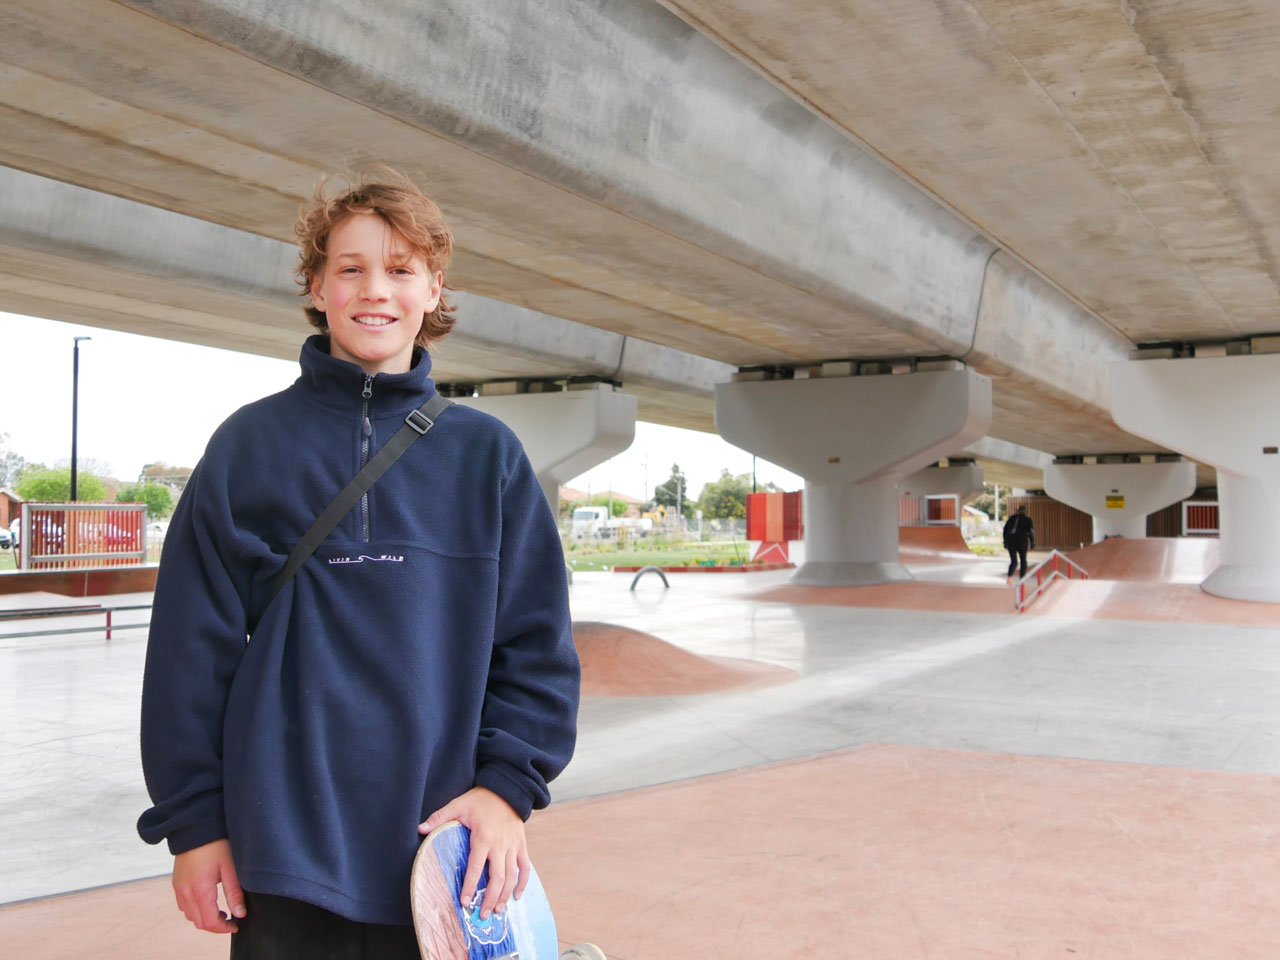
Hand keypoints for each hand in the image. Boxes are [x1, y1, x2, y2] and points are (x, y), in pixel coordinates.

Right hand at [172, 838, 244, 933]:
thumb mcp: (230, 866)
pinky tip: (208, 900)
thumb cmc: (216, 843)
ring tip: (221, 911)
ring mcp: (178, 887)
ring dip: (204, 918)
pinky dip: (195, 909)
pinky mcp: (176, 882)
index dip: (223, 928)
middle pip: (198, 922)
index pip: (209, 921)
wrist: (196, 825)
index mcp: (200, 889)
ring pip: (189, 915)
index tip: (235, 925)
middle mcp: (185, 891)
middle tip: (230, 920)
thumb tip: (240, 914)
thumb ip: (234, 892)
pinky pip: (183, 904)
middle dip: (215, 926)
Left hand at [419, 787, 529, 920]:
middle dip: (490, 899)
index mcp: (483, 837)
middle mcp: (500, 845)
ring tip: (498, 911)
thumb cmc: (481, 799)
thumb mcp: (458, 804)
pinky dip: (522, 883)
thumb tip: (420, 829)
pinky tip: (516, 896)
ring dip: (505, 895)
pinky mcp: (521, 845)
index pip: (475, 867)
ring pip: (511, 876)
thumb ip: (439, 817)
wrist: (507, 789)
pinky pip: (525, 867)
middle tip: (483, 916)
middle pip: (497, 878)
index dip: (470, 886)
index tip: (465, 902)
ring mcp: (513, 846)